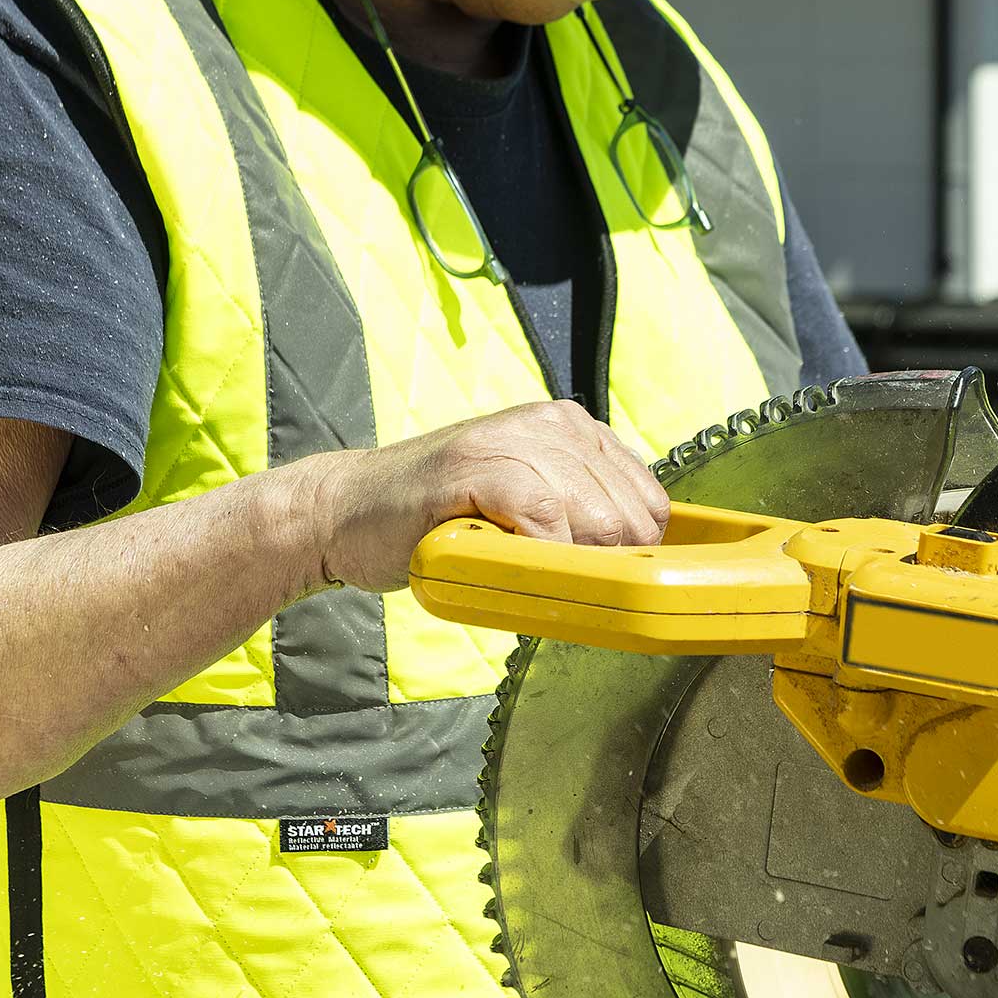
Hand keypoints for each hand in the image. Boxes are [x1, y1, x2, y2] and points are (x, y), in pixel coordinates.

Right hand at [304, 401, 670, 592]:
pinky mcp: (481, 465)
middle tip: (539, 574)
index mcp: (572, 428)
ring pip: (597, 523)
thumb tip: (648, 564)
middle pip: (631, 520)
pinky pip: (547, 521)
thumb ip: (579, 514)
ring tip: (510, 562)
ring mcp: (515, 440)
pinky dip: (535, 558)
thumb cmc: (438, 521)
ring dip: (562, 565)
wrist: (347, 510)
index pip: (650, 502)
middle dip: (598, 565)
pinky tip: (499, 558)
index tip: (584, 575)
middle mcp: (552, 422)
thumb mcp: (525, 503)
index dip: (626, 555)